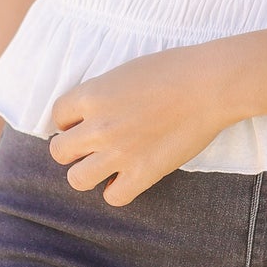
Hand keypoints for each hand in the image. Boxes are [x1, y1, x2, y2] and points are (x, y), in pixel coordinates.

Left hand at [48, 45, 234, 205]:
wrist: (209, 85)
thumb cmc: (173, 69)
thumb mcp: (125, 71)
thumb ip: (102, 93)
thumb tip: (92, 112)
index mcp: (91, 95)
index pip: (57, 116)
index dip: (70, 120)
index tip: (86, 121)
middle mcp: (98, 127)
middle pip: (60, 151)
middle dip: (73, 148)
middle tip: (94, 144)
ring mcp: (119, 153)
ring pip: (77, 179)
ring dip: (88, 172)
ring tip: (106, 164)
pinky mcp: (143, 173)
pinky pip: (113, 197)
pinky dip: (118, 189)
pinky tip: (129, 176)